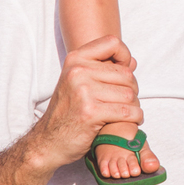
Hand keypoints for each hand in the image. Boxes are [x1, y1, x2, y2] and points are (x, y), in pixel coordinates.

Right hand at [33, 36, 142, 165]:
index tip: (124, 70)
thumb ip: (104, 70)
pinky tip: (132, 120)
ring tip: (128, 112)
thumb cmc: (67, 112)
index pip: (112, 42)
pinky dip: (135, 117)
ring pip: (129, 94)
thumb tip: (133, 62)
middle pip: (126, 73)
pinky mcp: (91, 112)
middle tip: (127, 101)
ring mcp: (83, 91)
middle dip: (132, 89)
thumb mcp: (78, 83)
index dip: (125, 55)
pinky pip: (127, 111)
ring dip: (135, 105)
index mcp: (75, 59)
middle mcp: (78, 71)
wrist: (48, 141)